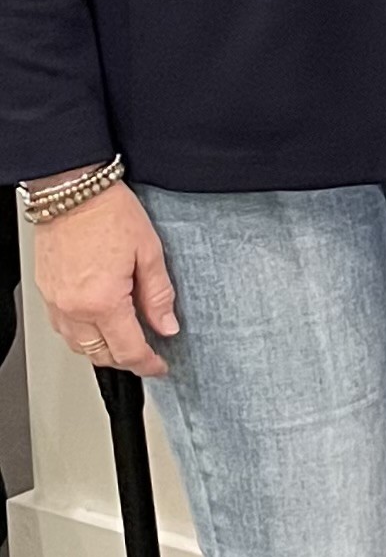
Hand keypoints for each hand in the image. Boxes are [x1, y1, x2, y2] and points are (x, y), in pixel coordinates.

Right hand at [32, 184, 177, 376]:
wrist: (72, 190)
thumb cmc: (109, 212)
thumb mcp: (150, 252)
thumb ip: (159, 295)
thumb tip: (167, 325)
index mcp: (103, 301)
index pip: (128, 350)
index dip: (148, 364)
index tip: (160, 366)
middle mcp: (74, 308)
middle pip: (101, 355)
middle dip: (126, 361)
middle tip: (147, 356)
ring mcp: (56, 302)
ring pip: (79, 346)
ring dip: (103, 351)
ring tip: (125, 342)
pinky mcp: (46, 293)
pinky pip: (63, 329)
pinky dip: (83, 335)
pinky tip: (99, 325)